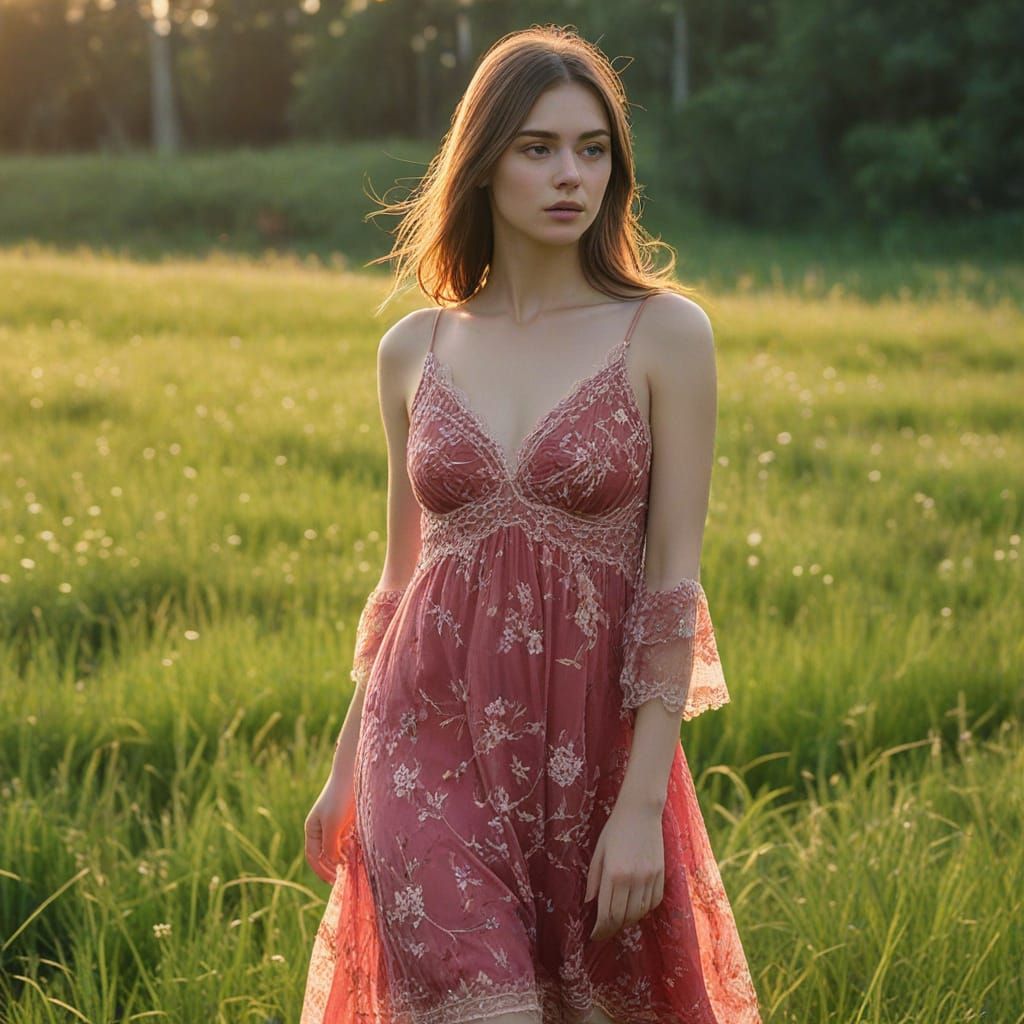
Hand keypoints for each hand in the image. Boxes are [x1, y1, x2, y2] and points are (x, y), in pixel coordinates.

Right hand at [304, 771, 354, 883]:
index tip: (334, 882)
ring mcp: (335, 823)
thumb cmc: (339, 799)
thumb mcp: (332, 826)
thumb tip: (334, 863)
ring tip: (355, 867)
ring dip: (344, 858)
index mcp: (312, 829)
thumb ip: (330, 847)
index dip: (321, 870)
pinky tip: (361, 853)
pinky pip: (349, 839)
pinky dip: (353, 848)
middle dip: (334, 866)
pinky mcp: (348, 819)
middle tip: (346, 877)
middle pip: (325, 854)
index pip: (313, 856)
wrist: (354, 774)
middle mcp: (322, 827)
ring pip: (338, 848)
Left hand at [584, 798, 664, 940]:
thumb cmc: (615, 829)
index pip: (607, 913)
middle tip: (605, 931)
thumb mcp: (599, 852)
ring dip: (628, 921)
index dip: (600, 930)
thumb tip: (589, 903)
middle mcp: (633, 879)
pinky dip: (645, 910)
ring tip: (619, 920)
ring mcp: (649, 878)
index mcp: (613, 874)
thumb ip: (594, 879)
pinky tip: (636, 907)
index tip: (595, 936)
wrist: (640, 810)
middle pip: (623, 918)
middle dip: (613, 929)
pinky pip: (654, 902)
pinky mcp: (661, 874)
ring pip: (640, 913)